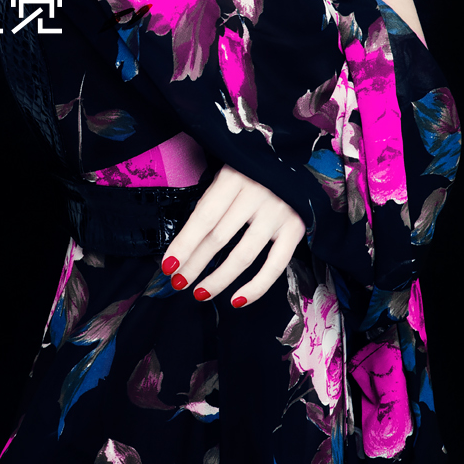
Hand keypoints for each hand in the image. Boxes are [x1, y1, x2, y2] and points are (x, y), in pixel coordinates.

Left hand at [160, 164, 305, 307]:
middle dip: (195, 264)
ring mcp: (278, 212)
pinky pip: (275, 266)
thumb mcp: (225, 176)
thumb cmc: (250, 172)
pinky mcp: (295, 229)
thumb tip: (185, 247)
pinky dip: (256, 287)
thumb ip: (210, 205)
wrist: (291, 162)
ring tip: (200, 292)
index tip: (168, 266)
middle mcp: (257, 194)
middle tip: (178, 282)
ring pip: (243, 255)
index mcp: (233, 177)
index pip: (204, 218)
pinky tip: (237, 300)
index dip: (184, 244)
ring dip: (219, 279)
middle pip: (219, 238)